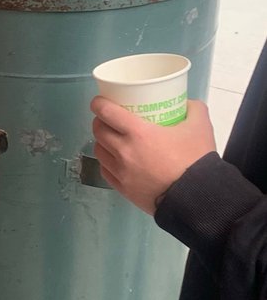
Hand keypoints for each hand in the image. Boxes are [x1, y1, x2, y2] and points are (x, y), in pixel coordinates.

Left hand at [90, 97, 216, 213]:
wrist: (196, 198)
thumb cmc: (196, 160)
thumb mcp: (200, 126)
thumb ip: (193, 109)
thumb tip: (187, 104)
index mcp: (138, 132)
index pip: (106, 112)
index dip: (99, 104)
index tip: (100, 102)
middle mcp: (124, 151)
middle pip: (99, 130)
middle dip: (100, 121)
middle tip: (109, 119)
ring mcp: (121, 172)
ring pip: (99, 151)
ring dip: (101, 142)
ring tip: (112, 139)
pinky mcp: (123, 189)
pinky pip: (105, 171)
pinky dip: (106, 162)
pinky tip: (115, 159)